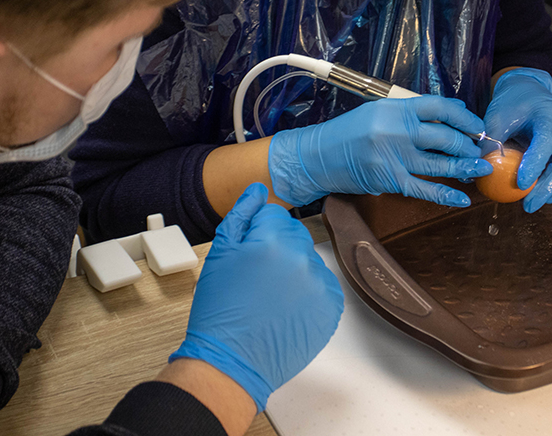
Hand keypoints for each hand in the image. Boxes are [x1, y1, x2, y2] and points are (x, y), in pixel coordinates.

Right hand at [171, 184, 343, 410]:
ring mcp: (320, 284)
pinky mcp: (332, 307)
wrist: (231, 360)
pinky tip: (286, 307)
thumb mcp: (220, 254)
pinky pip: (322, 285)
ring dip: (293, 270)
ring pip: (308, 260)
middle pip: (294, 235)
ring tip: (269, 297)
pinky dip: (308, 293)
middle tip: (256, 278)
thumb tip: (258, 190)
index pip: (274, 215)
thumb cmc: (221, 312)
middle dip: (276, 249)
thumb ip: (241, 214)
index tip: (248, 255)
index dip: (256, 233)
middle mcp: (302, 259)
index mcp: (273, 240)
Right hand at [267, 95, 490, 206]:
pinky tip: (462, 199)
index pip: (439, 107)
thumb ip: (413, 111)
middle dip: (468, 145)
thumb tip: (452, 109)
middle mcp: (397, 131)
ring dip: (465, 168)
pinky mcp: (390, 180)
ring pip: (440, 163)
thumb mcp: (379, 111)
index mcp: (396, 109)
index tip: (476, 125)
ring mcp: (394, 157)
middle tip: (479, 150)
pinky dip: (446, 195)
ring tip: (481, 169)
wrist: (318, 157)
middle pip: (446, 137)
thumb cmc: (348, 132)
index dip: (464, 116)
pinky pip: (424, 189)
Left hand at [483, 68, 551, 212]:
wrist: (532, 91)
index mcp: (548, 115)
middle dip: (549, 186)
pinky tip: (539, 196)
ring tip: (531, 204)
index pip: (546, 141)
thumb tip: (477, 172)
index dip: (535, 164)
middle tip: (529, 204)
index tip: (521, 184)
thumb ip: (491, 142)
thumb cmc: (512, 103)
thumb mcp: (497, 116)